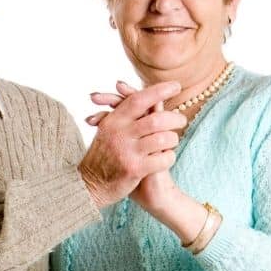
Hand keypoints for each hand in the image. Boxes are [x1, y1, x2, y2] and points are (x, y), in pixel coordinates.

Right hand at [78, 81, 184, 208]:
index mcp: (113, 120)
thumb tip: (146, 96)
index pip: (138, 99)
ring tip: (172, 141)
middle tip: (182, 121)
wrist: (89, 185)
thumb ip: (126, 114)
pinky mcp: (134, 169)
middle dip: (174, 119)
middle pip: (156, 119)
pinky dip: (169, 157)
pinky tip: (166, 158)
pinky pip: (163, 159)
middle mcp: (119, 133)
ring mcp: (127, 152)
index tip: (176, 86)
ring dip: (173, 139)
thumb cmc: (103, 155)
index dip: (159, 90)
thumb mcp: (109, 130)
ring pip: (163, 139)